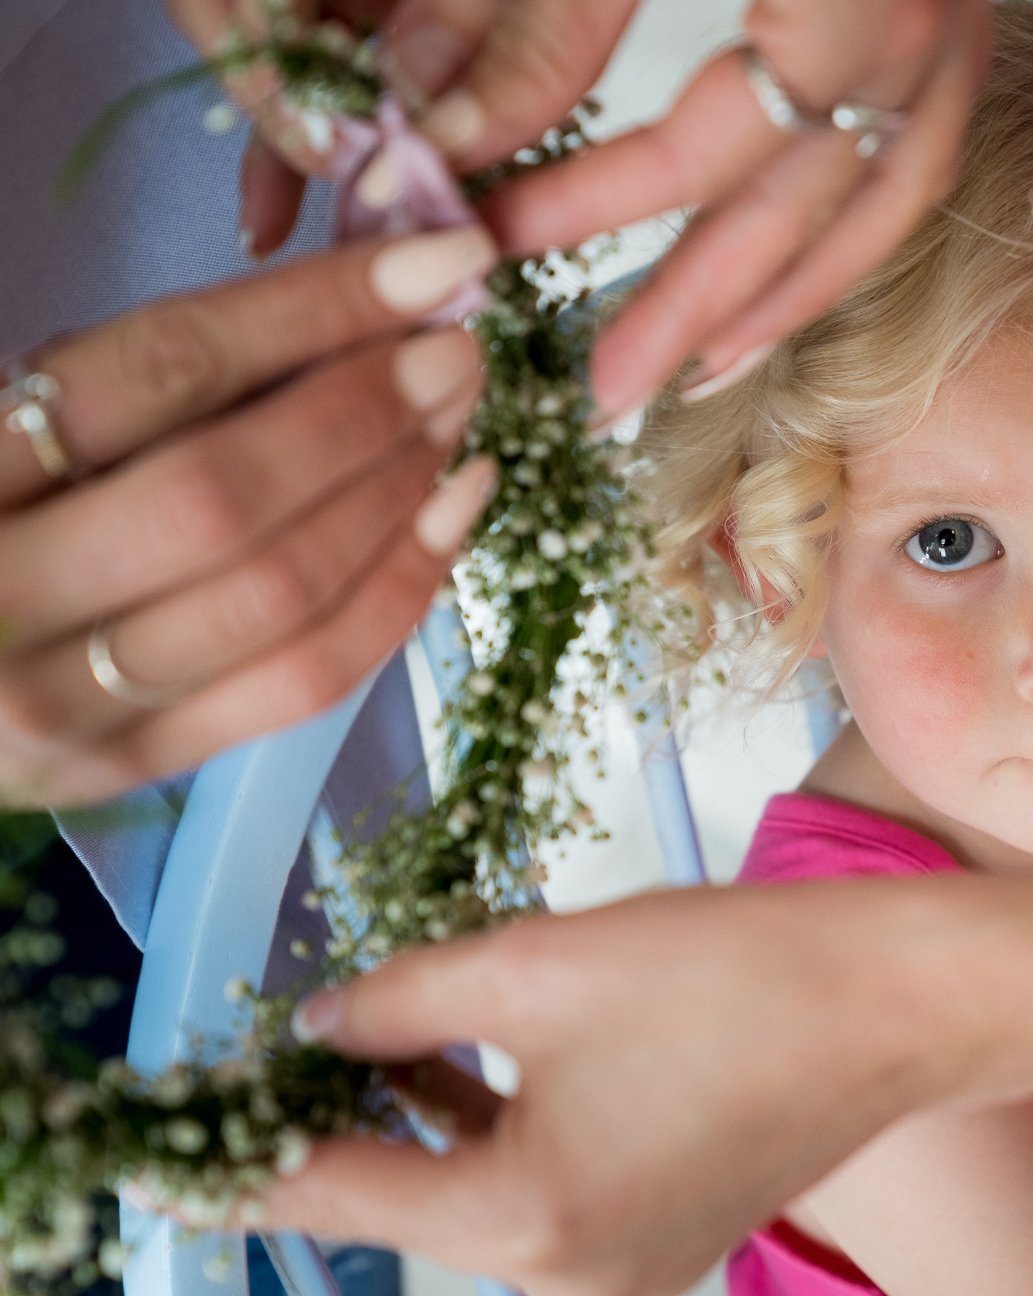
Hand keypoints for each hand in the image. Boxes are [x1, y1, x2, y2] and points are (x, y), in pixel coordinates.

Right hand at [0, 227, 497, 806]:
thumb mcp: (22, 416)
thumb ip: (156, 378)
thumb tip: (359, 307)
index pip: (157, 372)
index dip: (312, 309)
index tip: (434, 261)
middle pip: (226, 493)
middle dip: (368, 409)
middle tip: (457, 347)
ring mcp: (62, 702)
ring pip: (281, 594)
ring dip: (399, 493)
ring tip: (460, 416)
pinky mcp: (130, 767)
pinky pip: (306, 680)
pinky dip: (403, 587)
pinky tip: (454, 508)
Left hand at [166, 0, 993, 417]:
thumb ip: (545, 19)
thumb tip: (435, 127)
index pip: (705, 144)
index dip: (591, 203)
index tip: (492, 237)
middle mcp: (920, 35)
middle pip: (797, 209)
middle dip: (693, 309)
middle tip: (604, 392)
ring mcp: (957, 41)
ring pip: (876, 211)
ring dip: (785, 299)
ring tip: (699, 369)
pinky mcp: (960, 35)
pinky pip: (913, 168)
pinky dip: (845, 234)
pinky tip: (786, 268)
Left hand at [245, 884, 966, 1295]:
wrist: (899, 1002)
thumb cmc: (730, 973)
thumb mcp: (537, 964)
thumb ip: (402, 1002)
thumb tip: (321, 1025)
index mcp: (521, 1218)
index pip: (332, 1193)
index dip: (248, 1147)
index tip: (194, 1113)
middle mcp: (567, 1277)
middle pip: (408, 1204)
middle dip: (350, 1119)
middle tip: (311, 1030)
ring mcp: (626, 1273)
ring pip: (480, 1203)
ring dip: (432, 1124)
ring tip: (401, 1029)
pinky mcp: (669, 1245)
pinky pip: (550, 1203)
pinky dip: (508, 1142)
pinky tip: (494, 1061)